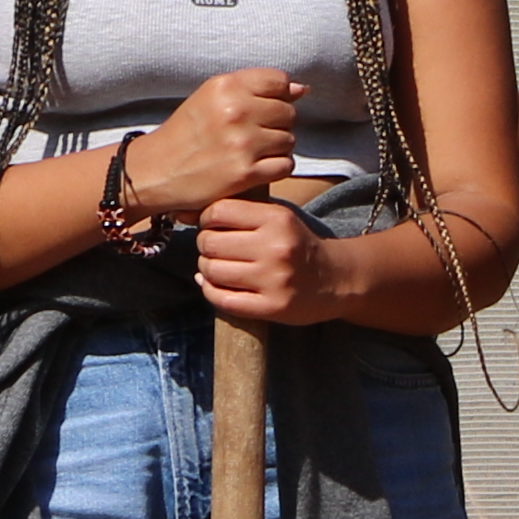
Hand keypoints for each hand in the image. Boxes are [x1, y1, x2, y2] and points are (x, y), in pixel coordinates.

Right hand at [131, 68, 306, 221]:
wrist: (155, 171)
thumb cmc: (187, 133)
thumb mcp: (212, 98)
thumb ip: (255, 88)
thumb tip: (302, 89)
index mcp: (225, 87)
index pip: (279, 81)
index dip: (277, 96)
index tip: (262, 109)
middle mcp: (235, 111)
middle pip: (288, 112)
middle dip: (276, 124)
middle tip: (253, 135)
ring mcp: (241, 143)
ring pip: (289, 140)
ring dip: (276, 148)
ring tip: (252, 152)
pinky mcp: (245, 173)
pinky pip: (285, 165)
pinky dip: (276, 168)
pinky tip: (257, 168)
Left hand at [188, 190, 332, 326]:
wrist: (336, 279)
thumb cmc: (297, 245)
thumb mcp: (277, 218)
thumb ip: (238, 212)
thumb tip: (183, 213)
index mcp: (278, 219)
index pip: (218, 211)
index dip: (206, 219)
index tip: (213, 227)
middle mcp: (276, 248)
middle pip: (210, 242)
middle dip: (206, 246)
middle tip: (216, 250)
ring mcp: (273, 279)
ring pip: (211, 270)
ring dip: (207, 269)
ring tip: (220, 267)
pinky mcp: (271, 307)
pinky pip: (220, 298)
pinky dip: (210, 290)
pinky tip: (217, 285)